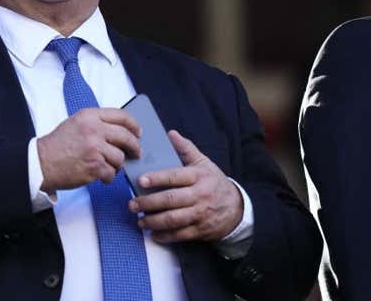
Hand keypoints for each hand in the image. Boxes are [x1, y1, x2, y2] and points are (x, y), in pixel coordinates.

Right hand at [37, 107, 140, 190]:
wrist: (42, 162)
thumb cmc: (58, 144)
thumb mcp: (76, 123)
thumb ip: (97, 123)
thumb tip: (121, 131)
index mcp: (90, 116)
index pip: (121, 116)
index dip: (133, 125)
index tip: (138, 133)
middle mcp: (94, 129)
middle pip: (126, 136)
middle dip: (134, 147)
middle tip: (136, 153)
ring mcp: (95, 148)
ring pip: (120, 157)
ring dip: (116, 165)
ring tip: (106, 166)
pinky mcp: (94, 166)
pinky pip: (112, 173)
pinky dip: (108, 177)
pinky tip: (100, 176)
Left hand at [128, 130, 243, 243]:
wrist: (237, 208)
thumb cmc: (215, 183)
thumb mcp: (205, 163)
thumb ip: (187, 149)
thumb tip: (171, 134)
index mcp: (198, 176)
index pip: (175, 176)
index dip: (157, 178)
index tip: (141, 180)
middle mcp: (199, 195)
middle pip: (171, 200)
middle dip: (149, 202)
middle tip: (132, 204)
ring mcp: (200, 214)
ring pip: (174, 219)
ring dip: (154, 221)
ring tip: (140, 220)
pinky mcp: (200, 230)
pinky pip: (180, 234)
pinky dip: (166, 236)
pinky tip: (154, 234)